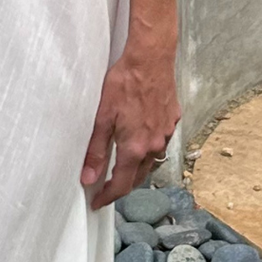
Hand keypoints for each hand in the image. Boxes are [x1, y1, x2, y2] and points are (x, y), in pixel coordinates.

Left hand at [80, 44, 178, 208]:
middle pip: (138, 177)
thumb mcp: (102, 117)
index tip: (98, 202)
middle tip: (107, 186)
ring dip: (136, 167)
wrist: (150, 59)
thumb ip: (96, 150)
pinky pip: (160, 141)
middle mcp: (154, 145)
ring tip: (122, 164)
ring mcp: (166, 133)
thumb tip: (89, 177)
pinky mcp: (172, 120)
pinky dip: (149, 147)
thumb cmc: (125, 83)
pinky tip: (141, 137)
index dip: (108, 197)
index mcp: (135, 148)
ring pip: (151, 160)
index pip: (121, 185)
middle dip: (122, 185)